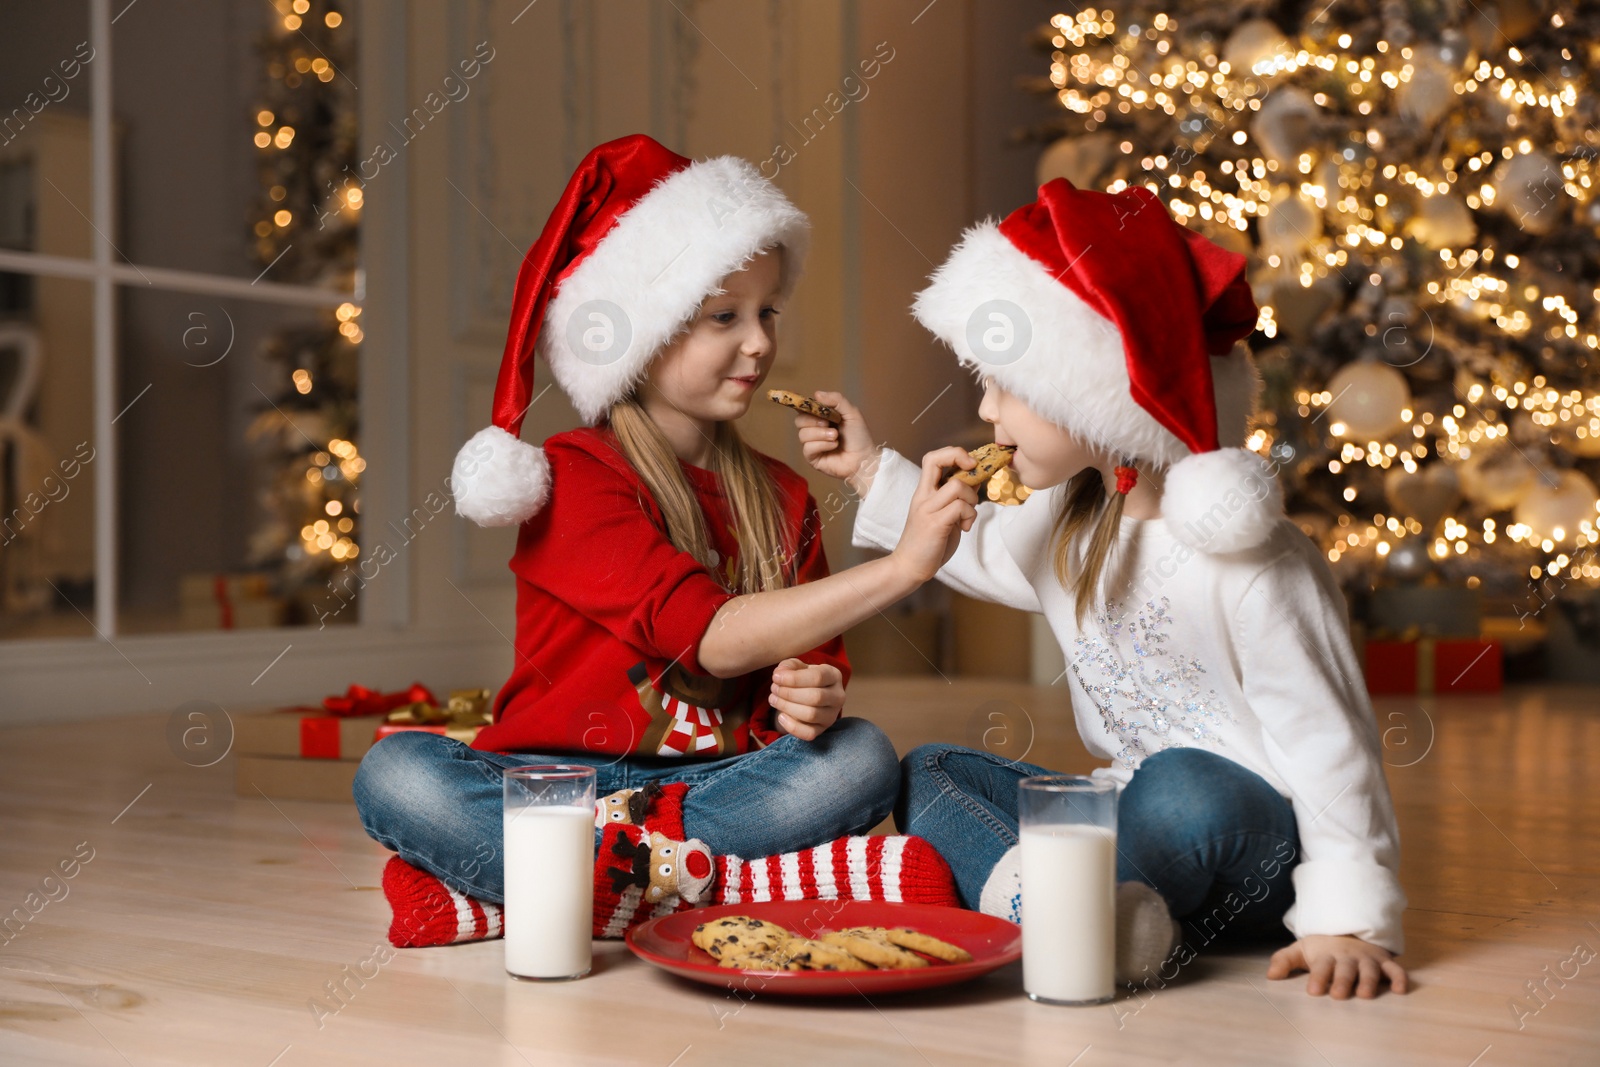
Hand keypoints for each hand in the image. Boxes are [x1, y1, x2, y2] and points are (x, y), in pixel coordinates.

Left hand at [768, 658, 843, 741]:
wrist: (809, 694)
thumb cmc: (803, 678)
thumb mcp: (797, 667)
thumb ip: (788, 665)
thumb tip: (781, 672)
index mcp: (834, 676)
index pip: (818, 677)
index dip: (794, 678)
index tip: (776, 677)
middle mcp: (838, 696)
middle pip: (815, 697)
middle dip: (789, 693)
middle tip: (774, 689)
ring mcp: (831, 715)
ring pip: (811, 714)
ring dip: (787, 707)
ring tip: (774, 699)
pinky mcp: (822, 729)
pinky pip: (809, 733)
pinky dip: (791, 726)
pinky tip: (781, 716)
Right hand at [794, 390, 878, 491]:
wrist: (864, 457)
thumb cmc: (859, 436)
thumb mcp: (851, 413)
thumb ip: (836, 400)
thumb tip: (816, 394)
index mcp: (821, 417)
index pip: (804, 408)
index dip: (803, 406)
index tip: (810, 405)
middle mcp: (814, 430)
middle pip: (799, 420)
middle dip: (813, 421)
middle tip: (828, 423)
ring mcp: (812, 444)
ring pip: (802, 434)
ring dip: (821, 434)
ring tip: (835, 436)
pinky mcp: (812, 458)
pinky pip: (808, 448)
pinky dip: (822, 445)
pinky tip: (834, 446)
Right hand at [888, 447, 979, 584]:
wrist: (908, 566)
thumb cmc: (927, 542)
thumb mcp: (942, 514)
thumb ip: (954, 498)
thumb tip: (975, 481)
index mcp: (924, 492)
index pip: (932, 458)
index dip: (953, 454)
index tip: (969, 464)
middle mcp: (923, 496)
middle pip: (937, 460)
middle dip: (961, 458)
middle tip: (973, 474)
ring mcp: (927, 509)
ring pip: (958, 486)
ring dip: (971, 499)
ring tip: (967, 516)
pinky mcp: (935, 524)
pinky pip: (961, 507)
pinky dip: (970, 516)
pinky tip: (964, 528)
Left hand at [1267, 935, 1408, 998]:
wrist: (1347, 929)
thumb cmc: (1322, 948)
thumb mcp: (1301, 950)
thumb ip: (1284, 961)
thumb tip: (1270, 975)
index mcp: (1327, 956)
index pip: (1321, 967)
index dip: (1318, 978)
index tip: (1313, 991)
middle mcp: (1348, 958)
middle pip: (1345, 970)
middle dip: (1342, 982)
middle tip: (1339, 995)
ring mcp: (1367, 959)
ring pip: (1369, 970)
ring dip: (1368, 981)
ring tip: (1365, 995)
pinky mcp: (1383, 962)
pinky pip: (1395, 969)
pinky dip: (1399, 978)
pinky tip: (1400, 990)